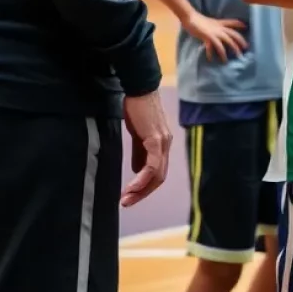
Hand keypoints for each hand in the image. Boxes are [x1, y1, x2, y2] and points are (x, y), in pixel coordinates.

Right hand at [121, 91, 171, 207]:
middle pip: (159, 177)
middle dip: (143, 193)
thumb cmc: (137, 108)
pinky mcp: (155, 138)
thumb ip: (139, 151)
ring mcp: (163, 142)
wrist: (139, 88)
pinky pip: (152, 164)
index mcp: (162, 144)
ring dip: (141, 190)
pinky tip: (132, 187)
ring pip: (157, 173)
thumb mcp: (137, 133)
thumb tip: (136, 169)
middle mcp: (166, 144)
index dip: (145, 187)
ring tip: (126, 199)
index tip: (130, 196)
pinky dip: (142, 178)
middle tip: (127, 203)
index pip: (158, 172)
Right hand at [184, 10, 247, 62]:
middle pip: (233, 35)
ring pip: (225, 42)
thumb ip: (217, 26)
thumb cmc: (199, 20)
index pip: (233, 22)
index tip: (246, 27)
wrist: (191, 18)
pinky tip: (210, 59)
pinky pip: (211, 47)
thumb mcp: (212, 22)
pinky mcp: (208, 37)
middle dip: (240, 42)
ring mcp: (215, 33)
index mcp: (221, 23)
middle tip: (245, 48)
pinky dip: (210, 54)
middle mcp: (220, 28)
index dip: (240, 24)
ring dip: (226, 52)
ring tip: (227, 60)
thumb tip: (221, 31)